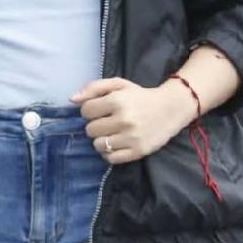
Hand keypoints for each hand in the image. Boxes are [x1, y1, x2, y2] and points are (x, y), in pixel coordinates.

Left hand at [70, 78, 196, 164]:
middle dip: (96, 125)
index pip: (85, 111)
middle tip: (107, 122)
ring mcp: (131, 137)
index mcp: (117, 100)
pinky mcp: (138, 151)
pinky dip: (109, 153)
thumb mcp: (118, 84)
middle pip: (90, 130)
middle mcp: (124, 120)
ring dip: (101, 140)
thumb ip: (93, 88)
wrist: (171, 108)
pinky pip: (110, 158)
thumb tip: (71, 99)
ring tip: (112, 133)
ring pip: (98, 145)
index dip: (90, 110)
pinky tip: (116, 144)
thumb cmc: (140, 96)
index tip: (100, 110)